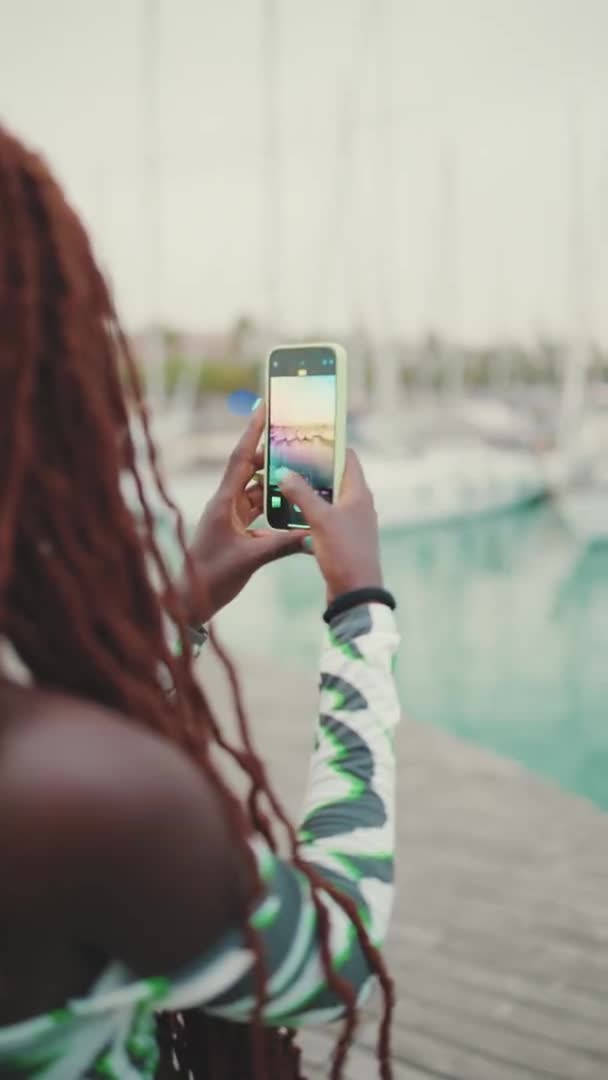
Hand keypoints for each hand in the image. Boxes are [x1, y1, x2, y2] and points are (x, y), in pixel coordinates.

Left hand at [178, 404, 302, 623]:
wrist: (190, 601)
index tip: (264, 406)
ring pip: (257, 489)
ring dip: (275, 480)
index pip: (241, 458)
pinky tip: (292, 503)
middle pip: (251, 469)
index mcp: (224, 502)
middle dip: (272, 454)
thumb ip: (282, 544)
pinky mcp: (237, 530)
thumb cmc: (211, 577)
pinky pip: (259, 509)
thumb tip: (313, 535)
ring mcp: (231, 516)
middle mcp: (226, 504)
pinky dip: (274, 504)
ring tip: (299, 467)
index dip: (253, 431)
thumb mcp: (250, 559)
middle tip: (294, 438)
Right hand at [277, 450, 382, 603]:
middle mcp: (358, 503)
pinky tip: (290, 512)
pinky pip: (324, 516)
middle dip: (311, 468)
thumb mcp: (320, 520)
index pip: (347, 457)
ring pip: (327, 497)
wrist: (356, 593)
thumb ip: (301, 495)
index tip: (305, 438)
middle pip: (334, 476)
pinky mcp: (342, 537)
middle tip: (286, 460)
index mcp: (358, 493)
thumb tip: (284, 473)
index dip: (328, 445)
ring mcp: (351, 521)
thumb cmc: (344, 553)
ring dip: (308, 491)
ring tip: (283, 483)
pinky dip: (309, 511)